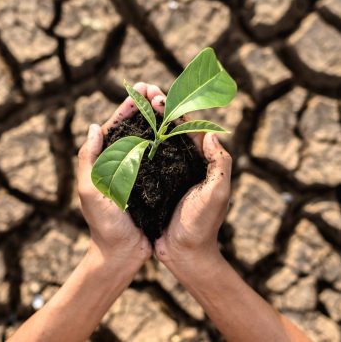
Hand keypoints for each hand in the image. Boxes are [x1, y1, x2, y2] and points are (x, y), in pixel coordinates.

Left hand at [77, 83, 163, 264]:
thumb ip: (88, 159)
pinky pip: (162, 155)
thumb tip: (94, 127)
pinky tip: (178, 129)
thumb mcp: (91, 191)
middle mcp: (123, 161)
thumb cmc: (104, 224)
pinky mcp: (155, 180)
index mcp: (105, 160)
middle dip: (145, 106)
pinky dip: (168, 140)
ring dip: (158, 119)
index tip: (140, 88)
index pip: (116, 126)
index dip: (128, 106)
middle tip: (158, 90)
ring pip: (150, 137)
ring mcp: (139, 170)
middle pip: (135, 127)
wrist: (122, 252)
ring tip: (169, 102)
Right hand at [150, 93, 231, 268]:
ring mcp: (169, 172)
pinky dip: (138, 143)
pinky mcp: (155, 183)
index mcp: (201, 161)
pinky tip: (126, 133)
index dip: (173, 110)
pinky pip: (146, 157)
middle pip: (171, 128)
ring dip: (147, 121)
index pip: (188, 127)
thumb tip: (212, 133)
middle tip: (143, 91)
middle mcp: (185, 162)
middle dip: (158, 108)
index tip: (157, 96)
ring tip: (134, 104)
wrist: (185, 254)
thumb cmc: (202, 225)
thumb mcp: (217, 194)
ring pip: (157, 139)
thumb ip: (220, 164)